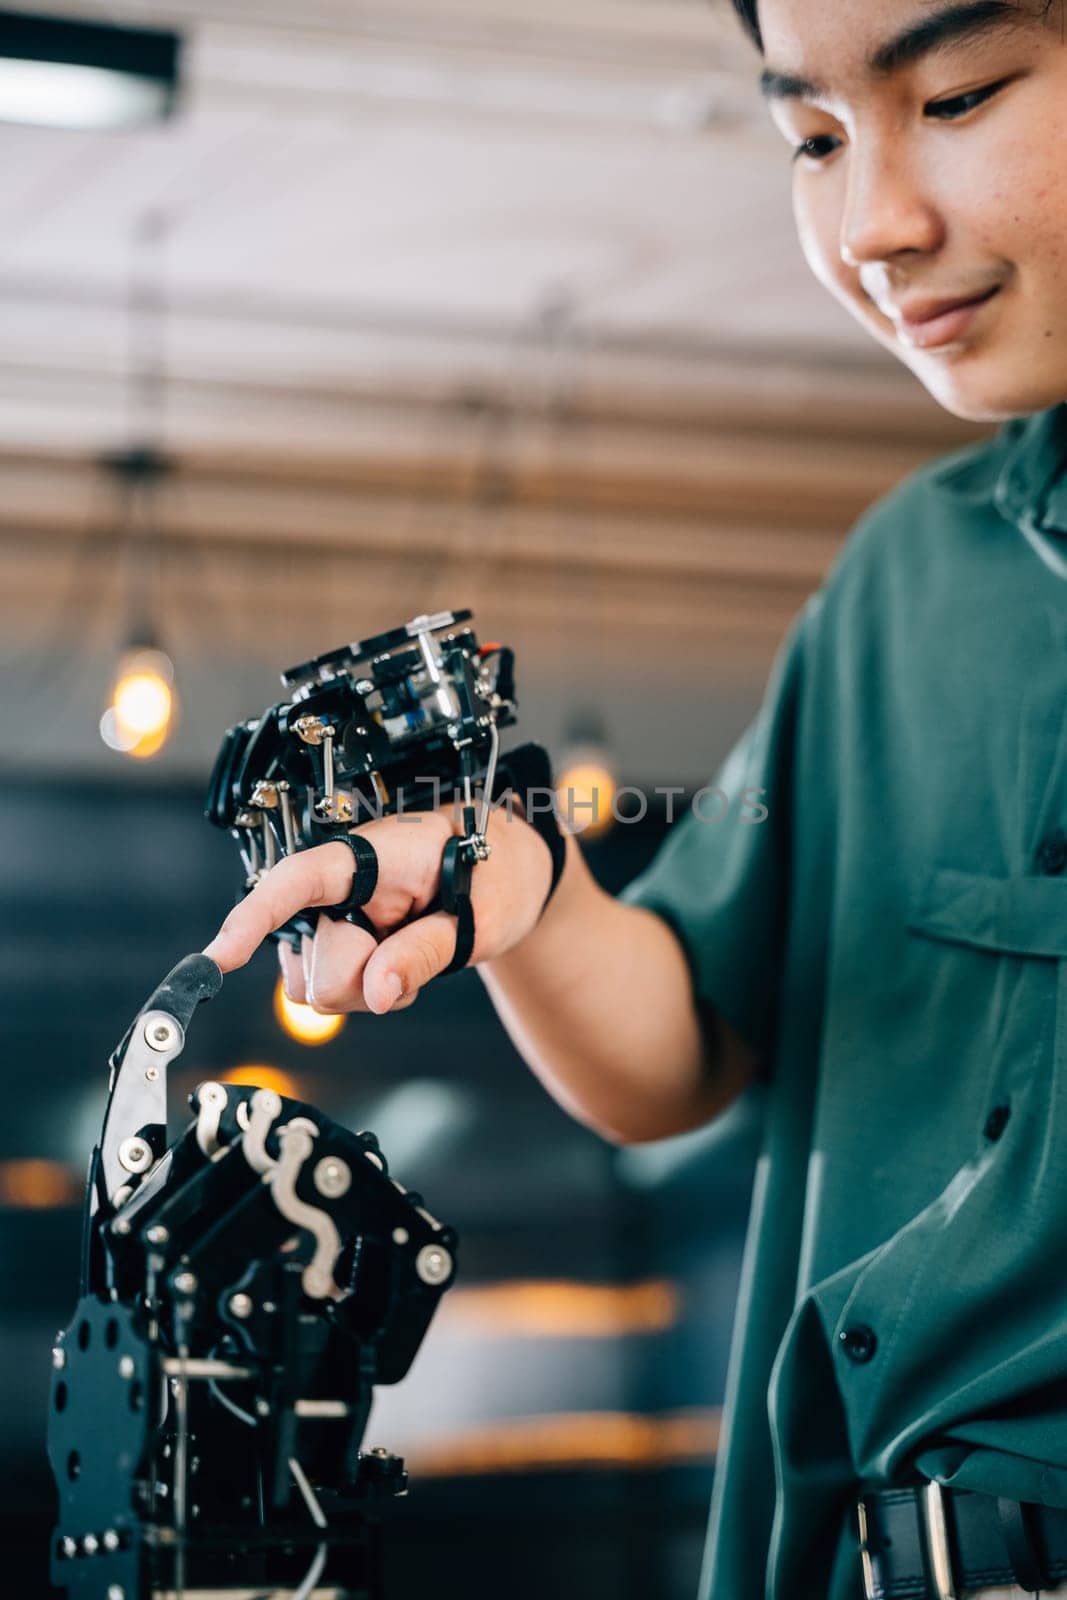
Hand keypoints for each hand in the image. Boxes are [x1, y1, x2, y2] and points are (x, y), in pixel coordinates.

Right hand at [202, 803, 554, 1014]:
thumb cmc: (494, 876)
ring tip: (409, 957)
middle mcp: (334, 886)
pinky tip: (399, 968)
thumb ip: (424, 952)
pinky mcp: (333, 946)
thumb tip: (377, 994)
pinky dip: (365, 994)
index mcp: (367, 856)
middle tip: (414, 956)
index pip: (296, 880)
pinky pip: (327, 995)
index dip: (254, 917)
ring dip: (362, 990)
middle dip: (360, 979)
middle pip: (312, 963)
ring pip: (311, 987)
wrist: (506, 874)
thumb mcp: (478, 915)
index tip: (221, 956)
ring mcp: (329, 918)